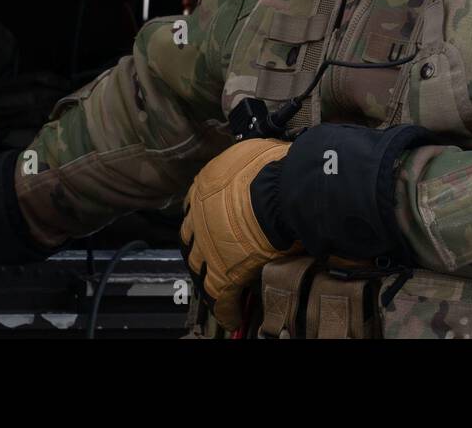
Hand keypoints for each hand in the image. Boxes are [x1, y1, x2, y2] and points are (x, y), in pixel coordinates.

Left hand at [179, 138, 299, 330]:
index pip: (196, 206)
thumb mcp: (254, 155)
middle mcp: (198, 216)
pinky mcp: (222, 273)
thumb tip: (262, 160)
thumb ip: (248, 164)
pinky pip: (220, 297)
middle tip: (210, 256)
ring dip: (208, 277)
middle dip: (199, 247)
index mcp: (204, 186)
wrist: (280, 192)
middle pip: (192, 239)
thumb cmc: (273, 168)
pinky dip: (226, 308)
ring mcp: (207, 246)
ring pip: (201, 268)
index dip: (203, 218)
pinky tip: (233, 316)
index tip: (210, 224)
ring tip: (218, 287)